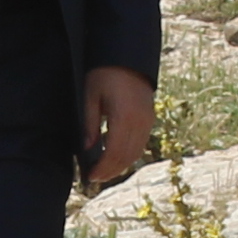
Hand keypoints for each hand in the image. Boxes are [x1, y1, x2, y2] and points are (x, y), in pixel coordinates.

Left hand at [78, 67, 155, 193]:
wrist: (127, 58)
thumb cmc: (104, 74)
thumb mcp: (90, 96)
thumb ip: (89, 124)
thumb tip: (87, 149)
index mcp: (124, 116)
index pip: (113, 152)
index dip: (102, 167)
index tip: (90, 176)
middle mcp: (140, 121)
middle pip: (126, 156)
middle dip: (110, 171)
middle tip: (94, 179)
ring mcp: (147, 121)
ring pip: (135, 153)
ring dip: (120, 166)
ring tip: (104, 172)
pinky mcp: (150, 119)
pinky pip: (140, 144)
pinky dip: (128, 155)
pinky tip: (115, 158)